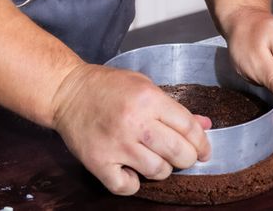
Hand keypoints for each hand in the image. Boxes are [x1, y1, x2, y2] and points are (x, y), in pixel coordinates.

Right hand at [50, 64, 211, 195]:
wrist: (67, 92)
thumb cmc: (109, 87)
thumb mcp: (145, 86)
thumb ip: (174, 108)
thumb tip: (204, 125)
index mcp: (149, 100)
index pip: (188, 127)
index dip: (202, 142)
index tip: (204, 151)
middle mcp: (134, 122)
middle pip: (178, 152)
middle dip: (187, 159)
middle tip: (183, 157)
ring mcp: (116, 144)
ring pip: (157, 171)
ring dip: (162, 170)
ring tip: (155, 160)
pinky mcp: (97, 162)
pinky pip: (126, 186)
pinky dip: (133, 183)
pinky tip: (131, 171)